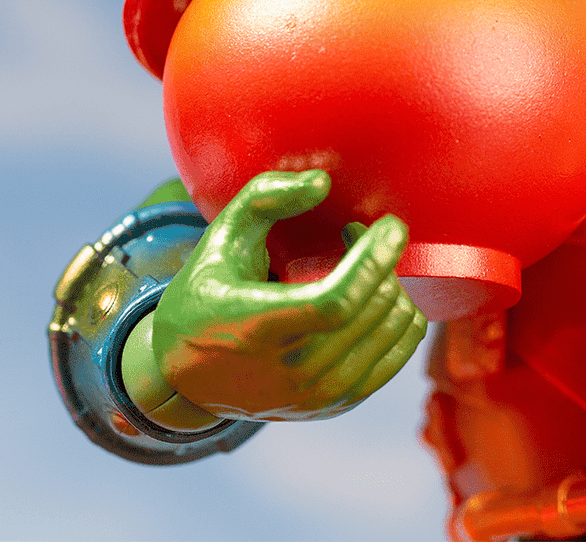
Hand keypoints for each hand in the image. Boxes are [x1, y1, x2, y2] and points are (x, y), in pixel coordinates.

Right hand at [151, 170, 426, 420]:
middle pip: (372, 308)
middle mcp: (293, 371)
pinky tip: (372, 292)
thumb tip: (322, 182)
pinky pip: (399, 352)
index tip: (391, 224)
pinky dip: (400, 313)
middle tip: (355, 230)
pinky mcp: (338, 403)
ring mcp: (319, 395)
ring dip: (390, 280)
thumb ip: (265, 197)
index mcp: (258, 327)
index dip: (373, 259)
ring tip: (359, 261)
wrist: (186, 379)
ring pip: (394, 327)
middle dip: (380, 256)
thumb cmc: (207, 294)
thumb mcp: (221, 237)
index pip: (336, 301)